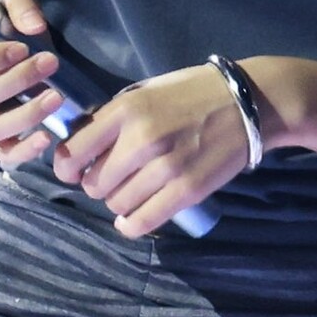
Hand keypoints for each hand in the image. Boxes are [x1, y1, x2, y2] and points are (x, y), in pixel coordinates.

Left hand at [51, 63, 253, 238]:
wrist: (250, 103)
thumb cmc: (194, 92)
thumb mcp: (147, 91)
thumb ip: (116, 115)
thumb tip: (82, 142)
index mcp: (127, 109)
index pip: (73, 151)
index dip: (66, 166)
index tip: (73, 169)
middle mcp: (141, 139)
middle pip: (94, 183)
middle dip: (97, 184)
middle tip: (111, 178)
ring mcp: (166, 167)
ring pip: (117, 203)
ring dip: (118, 202)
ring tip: (132, 191)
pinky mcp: (187, 191)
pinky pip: (143, 221)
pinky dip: (131, 225)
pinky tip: (131, 219)